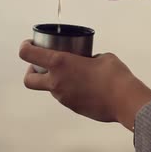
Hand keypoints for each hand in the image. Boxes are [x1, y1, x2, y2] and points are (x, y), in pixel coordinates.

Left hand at [18, 40, 150, 129]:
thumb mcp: (101, 57)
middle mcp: (56, 81)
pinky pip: (64, 96)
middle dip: (31, 71)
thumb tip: (87, 62)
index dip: (25, 47)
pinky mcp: (72, 107)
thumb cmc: (115, 75)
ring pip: (49, 89)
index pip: (27, 54)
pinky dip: (69, 90)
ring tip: (74, 74)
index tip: (30, 44)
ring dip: (55, 81)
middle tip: (43, 65)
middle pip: (28, 79)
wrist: (125, 101)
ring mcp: (62, 97)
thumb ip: (87, 58)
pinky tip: (86, 86)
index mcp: (60, 63)